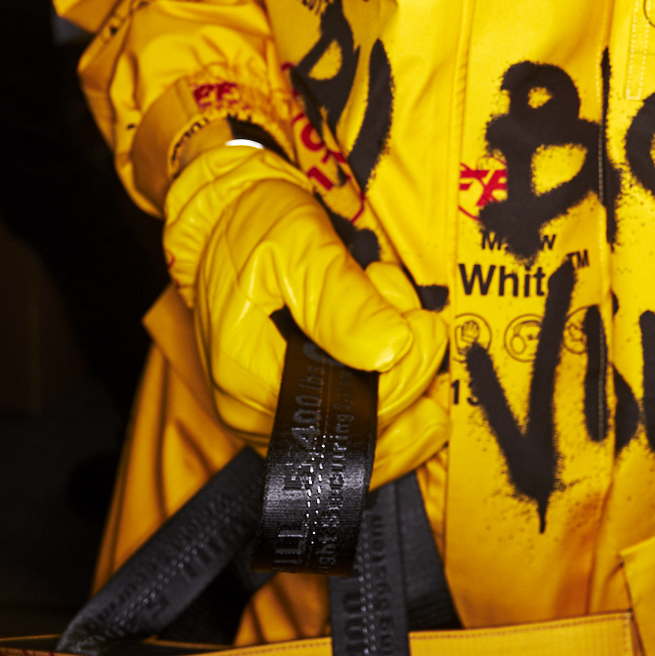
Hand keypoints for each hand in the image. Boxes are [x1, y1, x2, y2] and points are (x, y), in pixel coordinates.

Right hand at [164, 146, 447, 483]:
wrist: (228, 220)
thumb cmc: (255, 226)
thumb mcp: (297, 245)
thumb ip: (341, 297)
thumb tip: (391, 349)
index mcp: (251, 383)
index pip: (350, 411)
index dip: (403, 376)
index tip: (426, 324)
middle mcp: (263, 417)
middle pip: (367, 427)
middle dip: (408, 367)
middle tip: (418, 312)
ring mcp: (284, 415)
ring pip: (373, 435)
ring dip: (408, 379)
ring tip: (401, 317)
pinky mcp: (304, 402)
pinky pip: (363, 422)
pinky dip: (397, 386)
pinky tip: (403, 344)